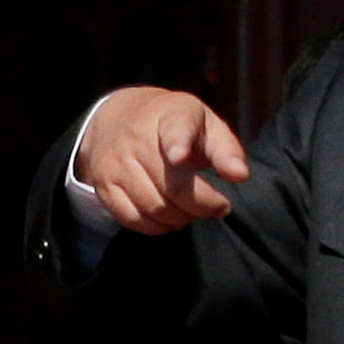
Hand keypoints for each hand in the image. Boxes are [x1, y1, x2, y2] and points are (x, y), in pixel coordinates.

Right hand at [75, 87, 250, 234]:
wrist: (118, 117)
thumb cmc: (176, 124)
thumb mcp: (206, 124)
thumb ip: (226, 150)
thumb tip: (240, 176)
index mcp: (170, 116)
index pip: (174, 129)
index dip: (177, 144)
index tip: (180, 156)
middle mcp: (136, 139)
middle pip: (173, 186)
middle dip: (203, 205)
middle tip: (218, 206)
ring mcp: (116, 164)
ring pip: (154, 208)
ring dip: (182, 218)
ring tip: (193, 209)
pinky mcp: (103, 186)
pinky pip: (133, 219)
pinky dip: (157, 227)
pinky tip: (171, 217)